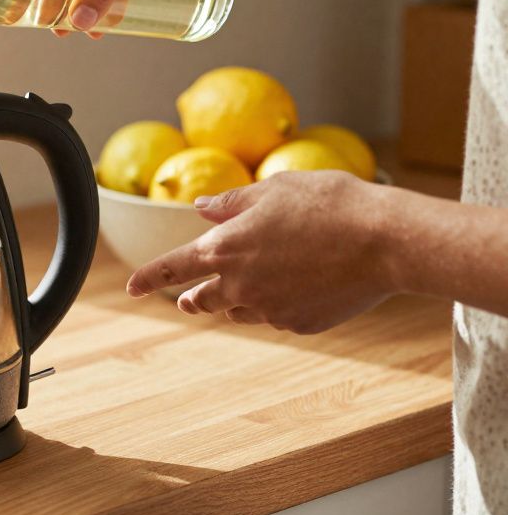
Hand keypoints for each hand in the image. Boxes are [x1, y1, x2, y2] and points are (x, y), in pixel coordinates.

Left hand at [125, 171, 398, 333]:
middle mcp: (240, 284)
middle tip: (188, 300)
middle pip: (202, 299)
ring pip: (239, 311)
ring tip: (248, 289)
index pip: (172, 267)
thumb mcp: (273, 189)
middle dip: (193, 299)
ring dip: (236, 302)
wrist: (385, 241)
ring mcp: (269, 309)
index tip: (130, 288)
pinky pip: (279, 317)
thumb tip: (201, 209)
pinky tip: (302, 286)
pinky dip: (281, 304)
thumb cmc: (329, 204)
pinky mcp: (299, 324)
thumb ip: (231, 204)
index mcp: (224, 248)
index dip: (148, 278)